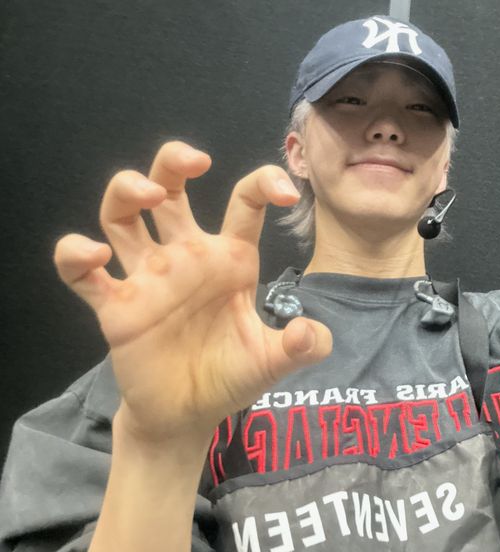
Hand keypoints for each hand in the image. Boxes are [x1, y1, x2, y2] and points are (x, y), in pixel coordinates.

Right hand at [53, 141, 331, 443]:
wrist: (188, 415)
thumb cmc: (229, 376)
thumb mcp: (271, 361)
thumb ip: (298, 348)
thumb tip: (312, 335)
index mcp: (230, 260)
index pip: (243, 204)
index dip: (263, 184)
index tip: (285, 192)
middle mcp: (186, 256)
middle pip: (170, 189)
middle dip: (174, 162)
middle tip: (195, 160)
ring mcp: (147, 277)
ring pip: (122, 215)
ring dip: (126, 192)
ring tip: (145, 194)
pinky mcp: (115, 306)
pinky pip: (81, 274)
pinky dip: (76, 257)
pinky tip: (94, 257)